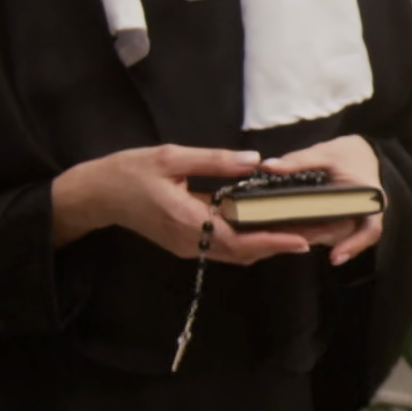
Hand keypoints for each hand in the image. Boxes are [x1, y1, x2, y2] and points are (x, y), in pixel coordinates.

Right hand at [52, 145, 317, 264]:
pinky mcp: (184, 243)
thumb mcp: (171, 156)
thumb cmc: (130, 172)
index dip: (272, 240)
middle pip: (243, 253)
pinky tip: (266, 229)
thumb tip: (254, 162)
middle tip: (314, 235)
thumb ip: (214, 161)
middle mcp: (189, 241)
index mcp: (187, 219)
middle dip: (279, 245)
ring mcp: (186, 246)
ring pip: (234, 254)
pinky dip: (248, 242)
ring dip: (266, 246)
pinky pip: (223, 248)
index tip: (300, 239)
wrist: (97, 194)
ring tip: (298, 233)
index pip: (238, 238)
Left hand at [260, 135, 384, 266]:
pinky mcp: (340, 222)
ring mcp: (352, 220)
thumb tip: (269, 167)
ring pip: (330, 236)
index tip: (335, 258)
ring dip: (308, 236)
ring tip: (281, 233)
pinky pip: (325, 232)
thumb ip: (298, 161)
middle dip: (314, 237)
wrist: (361, 154)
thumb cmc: (348, 154)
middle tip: (287, 237)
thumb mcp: (325, 153)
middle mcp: (364, 214)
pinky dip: (307, 232)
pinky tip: (286, 231)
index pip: (370, 229)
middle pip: (341, 235)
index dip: (354, 245)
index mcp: (369, 197)